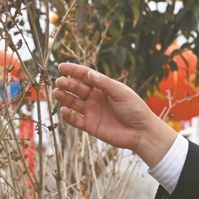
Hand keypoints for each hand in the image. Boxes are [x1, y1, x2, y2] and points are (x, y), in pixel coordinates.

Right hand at [53, 63, 177, 166]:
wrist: (142, 132)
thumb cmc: (135, 109)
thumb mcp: (121, 92)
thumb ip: (105, 84)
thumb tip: (89, 74)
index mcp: (103, 87)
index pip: (85, 76)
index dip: (73, 71)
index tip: (62, 66)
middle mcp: (95, 98)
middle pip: (77, 88)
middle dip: (67, 84)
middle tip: (59, 81)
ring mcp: (92, 111)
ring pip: (74, 103)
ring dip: (64, 98)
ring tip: (57, 93)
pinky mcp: (90, 126)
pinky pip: (76, 120)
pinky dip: (68, 116)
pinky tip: (63, 110)